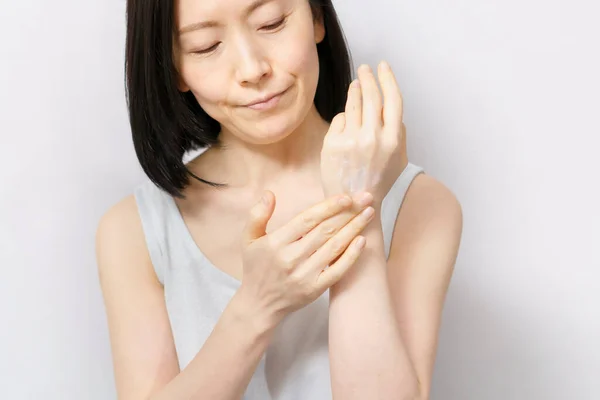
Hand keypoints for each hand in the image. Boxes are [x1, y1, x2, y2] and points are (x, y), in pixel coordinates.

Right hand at [238, 190, 374, 325]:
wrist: (258, 305)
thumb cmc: (256, 267)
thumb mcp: (248, 239)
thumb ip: (257, 215)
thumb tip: (269, 193)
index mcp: (276, 243)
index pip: (307, 220)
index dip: (328, 207)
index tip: (346, 196)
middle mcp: (291, 258)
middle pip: (325, 231)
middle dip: (348, 213)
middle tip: (366, 198)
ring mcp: (305, 275)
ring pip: (334, 247)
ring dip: (354, 229)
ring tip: (369, 214)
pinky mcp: (315, 289)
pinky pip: (337, 271)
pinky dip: (351, 256)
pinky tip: (363, 241)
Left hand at [320, 61, 406, 204]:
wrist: (355, 204)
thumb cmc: (378, 180)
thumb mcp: (398, 158)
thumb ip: (398, 131)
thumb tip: (391, 103)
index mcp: (393, 140)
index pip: (393, 100)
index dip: (388, 79)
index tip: (383, 66)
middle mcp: (373, 138)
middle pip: (372, 96)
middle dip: (368, 78)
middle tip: (365, 69)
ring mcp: (352, 141)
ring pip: (354, 104)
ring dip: (354, 90)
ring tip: (355, 84)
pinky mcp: (333, 144)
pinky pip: (339, 120)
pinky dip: (343, 120)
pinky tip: (346, 125)